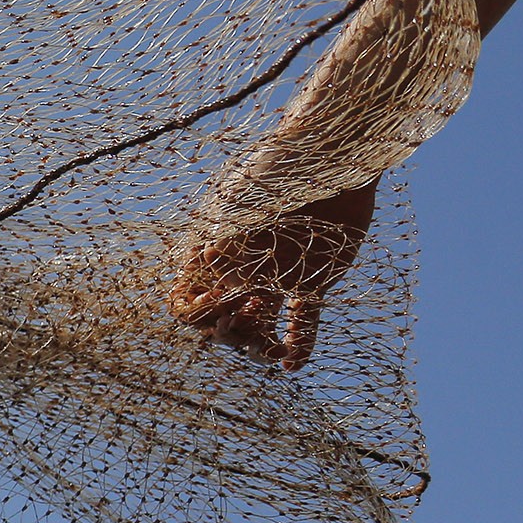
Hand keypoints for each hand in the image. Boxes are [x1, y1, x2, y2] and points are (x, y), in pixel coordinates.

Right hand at [169, 179, 376, 370]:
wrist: (333, 157)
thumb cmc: (281, 168)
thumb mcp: (240, 197)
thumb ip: (221, 232)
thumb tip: (200, 264)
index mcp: (218, 255)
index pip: (189, 298)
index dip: (196, 310)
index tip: (215, 301)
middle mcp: (244, 271)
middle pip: (222, 320)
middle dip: (225, 332)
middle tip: (241, 322)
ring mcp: (278, 279)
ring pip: (259, 327)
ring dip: (258, 345)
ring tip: (270, 353)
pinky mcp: (316, 282)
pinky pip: (302, 321)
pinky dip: (298, 345)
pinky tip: (292, 365)